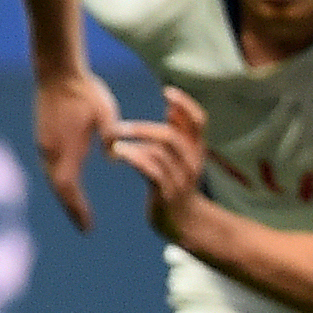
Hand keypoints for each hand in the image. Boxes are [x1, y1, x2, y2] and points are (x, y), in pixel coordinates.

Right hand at [33, 68, 118, 231]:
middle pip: (58, 188)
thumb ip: (110, 137)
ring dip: (64, 195)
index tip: (87, 227)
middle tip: (83, 226)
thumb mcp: (106, 113)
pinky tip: (68, 184)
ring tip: (76, 210)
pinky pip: (50, 166)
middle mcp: (50, 150)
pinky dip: (59, 180)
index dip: (76, 209)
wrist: (57, 70)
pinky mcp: (42, 136)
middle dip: (70, 208)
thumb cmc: (85, 90)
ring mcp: (44, 143)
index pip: (68, 188)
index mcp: (66, 148)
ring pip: (52, 177)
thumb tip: (115, 159)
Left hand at [105, 84, 210, 240]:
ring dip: (134, 142)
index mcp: (197, 149)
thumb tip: (172, 107)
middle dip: (144, 128)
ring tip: (114, 139)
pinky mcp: (167, 193)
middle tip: (119, 126)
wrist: (186, 222)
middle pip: (172, 136)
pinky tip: (119, 153)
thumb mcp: (183, 157)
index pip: (199, 121)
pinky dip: (134, 158)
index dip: (186, 104)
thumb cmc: (179, 184)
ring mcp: (181, 178)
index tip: (166, 91)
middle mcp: (192, 161)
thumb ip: (179, 133)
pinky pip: (151, 170)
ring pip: (159, 152)